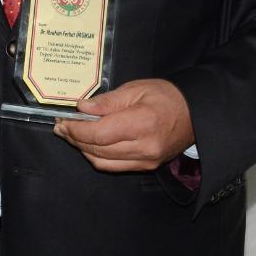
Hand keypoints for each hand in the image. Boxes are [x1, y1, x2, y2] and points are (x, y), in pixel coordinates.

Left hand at [53, 78, 193, 172]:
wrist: (194, 113)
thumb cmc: (166, 96)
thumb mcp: (136, 89)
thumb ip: (108, 101)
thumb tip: (82, 108)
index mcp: (142, 123)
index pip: (98, 134)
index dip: (76, 129)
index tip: (63, 121)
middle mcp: (144, 147)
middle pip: (97, 149)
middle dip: (74, 138)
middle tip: (61, 126)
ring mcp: (145, 160)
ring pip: (102, 161)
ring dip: (82, 149)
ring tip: (70, 134)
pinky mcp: (146, 166)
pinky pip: (113, 166)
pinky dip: (96, 156)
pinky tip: (88, 144)